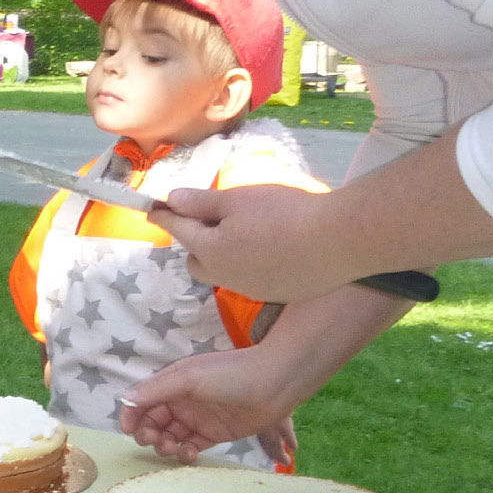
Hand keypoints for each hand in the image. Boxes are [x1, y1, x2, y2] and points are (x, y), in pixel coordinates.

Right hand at [118, 343, 308, 463]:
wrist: (274, 384)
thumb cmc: (230, 374)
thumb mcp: (188, 377)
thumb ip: (156, 390)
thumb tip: (125, 400)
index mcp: (172, 382)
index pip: (142, 400)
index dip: (131, 415)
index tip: (128, 430)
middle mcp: (182, 400)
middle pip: (153, 421)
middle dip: (148, 433)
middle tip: (155, 440)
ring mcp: (197, 418)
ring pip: (170, 436)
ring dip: (165, 445)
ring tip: (173, 448)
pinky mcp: (213, 434)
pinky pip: (191, 447)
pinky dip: (185, 453)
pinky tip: (189, 453)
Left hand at [149, 184, 353, 303]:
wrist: (338, 241)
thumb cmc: (285, 213)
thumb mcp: (238, 198)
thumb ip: (201, 202)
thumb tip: (171, 200)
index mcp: (210, 251)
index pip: (178, 230)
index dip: (165, 215)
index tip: (154, 208)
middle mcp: (225, 276)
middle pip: (196, 259)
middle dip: (196, 240)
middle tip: (212, 217)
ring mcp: (252, 289)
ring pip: (224, 271)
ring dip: (224, 254)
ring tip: (246, 231)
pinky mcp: (277, 294)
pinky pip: (251, 278)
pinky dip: (251, 264)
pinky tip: (273, 247)